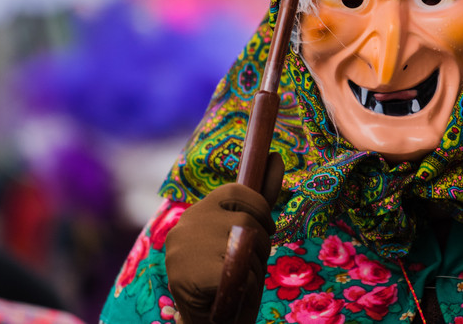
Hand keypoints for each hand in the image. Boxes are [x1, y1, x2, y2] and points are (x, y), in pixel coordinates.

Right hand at [166, 153, 283, 323]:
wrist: (208, 322)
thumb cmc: (230, 275)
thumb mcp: (246, 232)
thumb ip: (260, 197)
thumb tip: (275, 155)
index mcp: (197, 212)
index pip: (236, 190)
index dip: (258, 209)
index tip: (264, 229)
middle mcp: (187, 224)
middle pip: (248, 217)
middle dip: (260, 242)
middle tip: (246, 264)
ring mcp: (188, 247)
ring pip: (248, 242)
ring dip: (253, 266)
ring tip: (237, 280)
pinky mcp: (194, 272)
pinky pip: (242, 269)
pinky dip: (245, 284)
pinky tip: (229, 293)